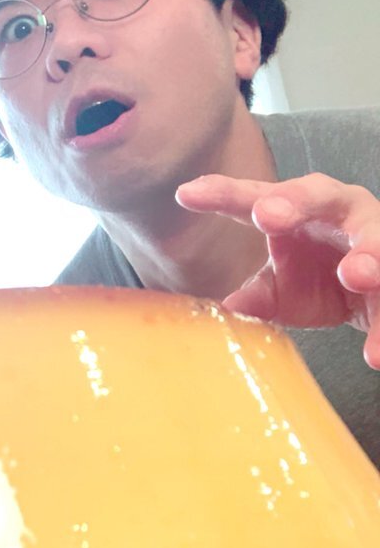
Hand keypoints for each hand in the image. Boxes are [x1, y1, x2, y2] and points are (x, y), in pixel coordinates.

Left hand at [176, 172, 379, 367]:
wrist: (373, 296)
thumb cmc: (316, 281)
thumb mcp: (280, 292)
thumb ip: (256, 298)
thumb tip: (225, 311)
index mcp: (295, 211)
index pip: (253, 198)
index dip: (222, 193)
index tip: (186, 195)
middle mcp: (336, 210)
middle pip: (317, 194)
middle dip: (295, 201)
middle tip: (268, 216)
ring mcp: (375, 234)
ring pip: (374, 236)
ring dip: (367, 255)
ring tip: (355, 274)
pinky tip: (375, 354)